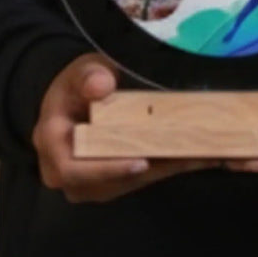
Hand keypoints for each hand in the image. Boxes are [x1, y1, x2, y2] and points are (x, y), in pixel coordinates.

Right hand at [32, 53, 218, 203]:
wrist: (73, 101)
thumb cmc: (76, 86)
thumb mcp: (80, 72)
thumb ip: (88, 75)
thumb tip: (100, 85)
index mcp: (52, 144)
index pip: (72, 169)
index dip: (106, 170)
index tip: (140, 162)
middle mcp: (68, 172)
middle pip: (110, 182)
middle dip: (153, 169)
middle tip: (192, 154)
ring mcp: (92, 183)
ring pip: (132, 183)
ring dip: (168, 168)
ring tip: (205, 153)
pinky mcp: (114, 183)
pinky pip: (143, 179)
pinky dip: (171, 166)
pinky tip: (202, 154)